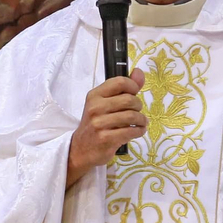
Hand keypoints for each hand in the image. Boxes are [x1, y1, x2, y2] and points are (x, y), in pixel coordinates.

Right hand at [66, 69, 145, 186]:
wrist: (80, 149)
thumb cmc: (96, 124)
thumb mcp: (104, 103)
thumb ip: (123, 88)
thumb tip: (139, 72)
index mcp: (95, 95)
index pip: (120, 82)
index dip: (133, 86)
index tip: (135, 93)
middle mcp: (95, 107)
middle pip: (129, 100)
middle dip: (138, 106)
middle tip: (136, 112)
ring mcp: (99, 123)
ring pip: (132, 116)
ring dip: (141, 120)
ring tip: (140, 123)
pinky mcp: (106, 139)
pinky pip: (131, 131)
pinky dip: (139, 131)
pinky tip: (137, 131)